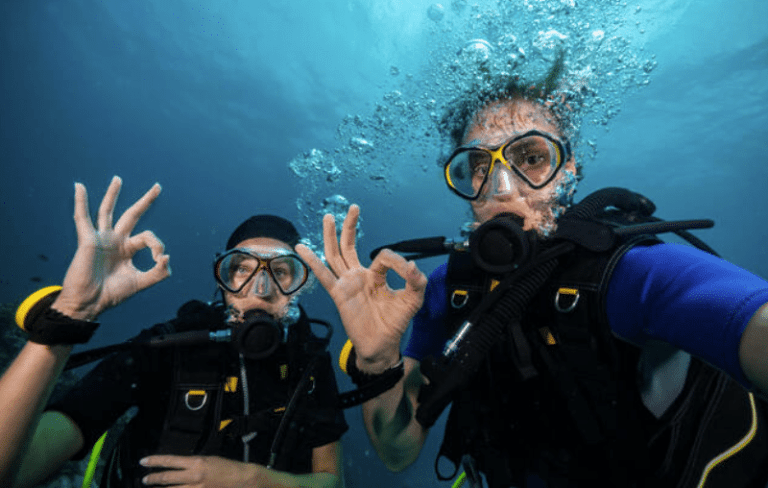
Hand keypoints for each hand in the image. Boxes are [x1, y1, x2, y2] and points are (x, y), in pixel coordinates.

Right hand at [52, 176, 170, 319]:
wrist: (90, 303)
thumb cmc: (112, 294)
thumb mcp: (141, 282)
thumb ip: (158, 273)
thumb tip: (167, 257)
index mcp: (128, 249)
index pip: (148, 238)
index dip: (158, 245)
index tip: (160, 260)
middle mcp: (116, 241)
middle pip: (132, 215)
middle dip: (145, 201)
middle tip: (158, 186)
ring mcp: (102, 239)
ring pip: (107, 211)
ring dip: (113, 194)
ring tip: (118, 179)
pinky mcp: (88, 240)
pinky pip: (82, 218)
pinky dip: (80, 202)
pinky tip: (79, 187)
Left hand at [139, 455, 257, 487]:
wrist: (242, 480)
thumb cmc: (227, 467)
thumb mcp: (208, 460)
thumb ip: (192, 465)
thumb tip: (178, 468)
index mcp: (196, 462)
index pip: (170, 461)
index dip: (154, 461)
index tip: (143, 461)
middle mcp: (194, 476)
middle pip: (167, 478)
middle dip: (153, 479)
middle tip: (144, 480)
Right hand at [296, 204, 426, 371]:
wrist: (382, 345)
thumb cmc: (395, 323)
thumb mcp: (412, 299)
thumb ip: (416, 281)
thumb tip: (411, 265)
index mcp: (375, 276)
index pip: (381, 256)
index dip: (395, 261)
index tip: (407, 272)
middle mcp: (358, 276)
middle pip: (349, 246)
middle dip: (350, 226)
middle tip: (353, 207)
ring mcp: (347, 284)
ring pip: (336, 255)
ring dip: (331, 236)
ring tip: (328, 216)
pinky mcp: (339, 294)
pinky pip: (324, 276)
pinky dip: (313, 262)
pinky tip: (303, 248)